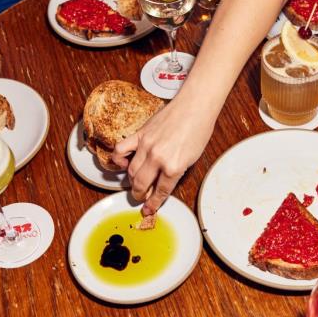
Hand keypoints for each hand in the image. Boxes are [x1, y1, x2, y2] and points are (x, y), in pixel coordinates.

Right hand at [112, 99, 214, 216]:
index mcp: (174, 166)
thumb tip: (161, 185)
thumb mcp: (192, 159)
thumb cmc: (198, 130)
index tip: (149, 209)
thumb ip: (175, 173)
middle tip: (141, 196)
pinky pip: (121, 149)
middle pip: (141, 184)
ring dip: (132, 180)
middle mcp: (158, 158)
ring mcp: (146, 145)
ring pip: (131, 171)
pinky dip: (118, 159)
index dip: (153, 203)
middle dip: (140, 194)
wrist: (195, 106)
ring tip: (136, 182)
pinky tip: (124, 162)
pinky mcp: (140, 134)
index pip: (160, 191)